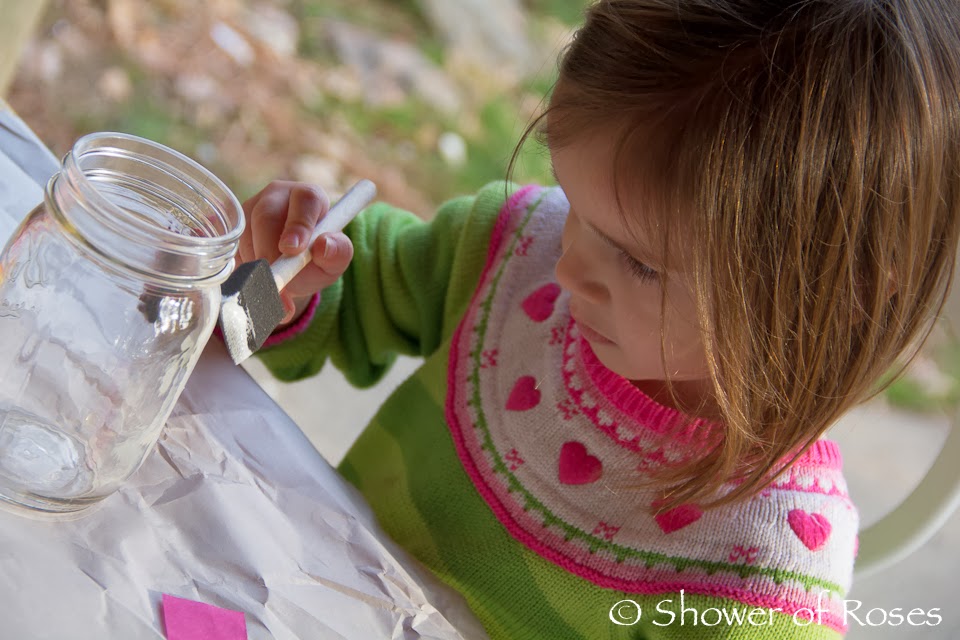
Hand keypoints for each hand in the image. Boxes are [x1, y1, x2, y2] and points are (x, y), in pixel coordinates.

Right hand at [238, 181, 354, 324]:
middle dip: (268, 249)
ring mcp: (251, 208)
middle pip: (266, 215)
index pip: (305, 201)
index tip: (292, 250)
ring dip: (256, 263)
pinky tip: (255, 282)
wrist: (297, 270)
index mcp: (309, 197)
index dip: (298, 225)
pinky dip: (242, 268)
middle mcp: (278, 196)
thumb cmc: (319, 259)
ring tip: (272, 285)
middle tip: (274, 278)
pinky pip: (230, 246)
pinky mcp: (232, 227)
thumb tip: (324, 246)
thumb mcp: (336, 260)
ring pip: (246, 233)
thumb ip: (338, 253)